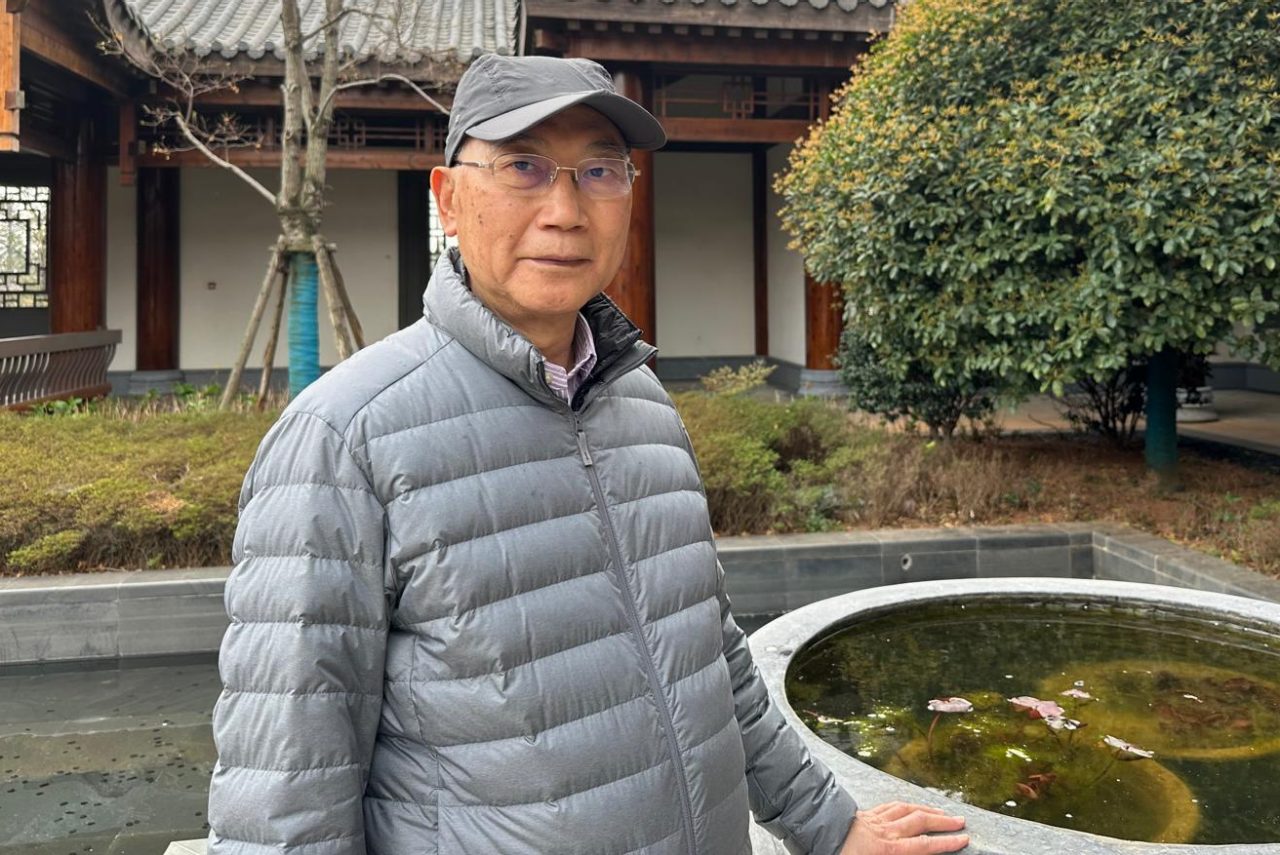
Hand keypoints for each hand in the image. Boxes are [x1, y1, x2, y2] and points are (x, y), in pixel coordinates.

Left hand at [838, 801, 968, 853]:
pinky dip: (904, 804)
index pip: (924, 845)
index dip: (946, 843)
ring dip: (926, 810)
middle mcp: (885, 831)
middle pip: (920, 823)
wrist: (813, 835)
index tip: (963, 839)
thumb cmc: (838, 854)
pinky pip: (889, 806)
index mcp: (888, 849)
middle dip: (943, 822)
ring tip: (941, 811)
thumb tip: (913, 850)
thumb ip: (896, 854)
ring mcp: (875, 820)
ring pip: (906, 810)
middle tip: (961, 821)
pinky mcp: (864, 815)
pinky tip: (908, 804)